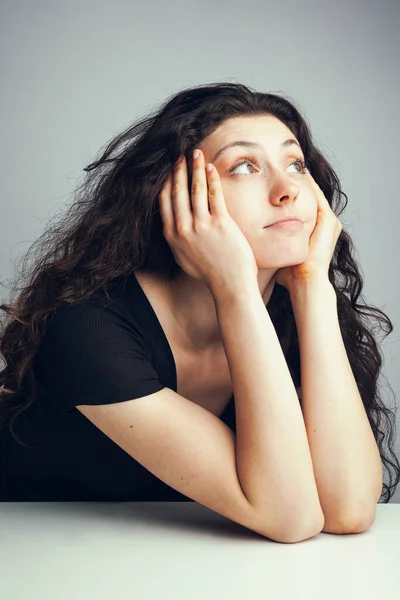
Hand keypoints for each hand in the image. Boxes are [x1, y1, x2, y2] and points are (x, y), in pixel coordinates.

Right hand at [158, 149, 257, 292]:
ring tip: (196, 153)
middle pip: (177, 191)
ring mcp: (201, 226)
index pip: (164, 201)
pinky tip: (211, 167)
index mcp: (172, 236)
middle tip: (180, 154)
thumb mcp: (184, 258)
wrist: (229, 285)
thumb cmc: (209, 273)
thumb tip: (172, 226)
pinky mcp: (220, 224)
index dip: (166, 182)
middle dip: (178, 170)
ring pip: (195, 189)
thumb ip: (176, 241)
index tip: (169, 169)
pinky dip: (212, 178)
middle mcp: (183, 229)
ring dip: (195, 168)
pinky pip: (214, 195)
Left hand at [274, 169, 342, 290]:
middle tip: (287, 168)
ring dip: (305, 181)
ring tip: (293, 166)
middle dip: (299, 183)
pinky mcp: (329, 223)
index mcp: (313, 232)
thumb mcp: (278, 254)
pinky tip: (300, 175)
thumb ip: (268, 246)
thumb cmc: (289, 275)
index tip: (276, 184)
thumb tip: (248, 243)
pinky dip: (310, 186)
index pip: (301, 207)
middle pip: (311, 197)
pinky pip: (319, 198)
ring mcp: (329, 224)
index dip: (289, 195)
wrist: (304, 284)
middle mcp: (324, 226)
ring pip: (315, 194)